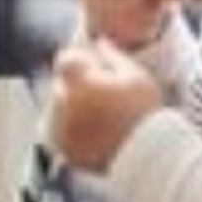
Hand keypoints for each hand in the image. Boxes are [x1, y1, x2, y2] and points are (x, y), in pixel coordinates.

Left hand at [47, 38, 166, 173]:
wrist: (144, 158)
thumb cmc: (144, 113)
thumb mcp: (136, 76)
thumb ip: (113, 56)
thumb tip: (100, 43)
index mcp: (79, 81)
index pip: (65, 59)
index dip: (80, 61)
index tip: (94, 69)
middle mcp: (62, 103)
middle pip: (61, 84)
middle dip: (77, 86)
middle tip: (103, 97)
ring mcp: (59, 128)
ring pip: (57, 109)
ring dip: (71, 108)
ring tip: (100, 118)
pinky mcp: (61, 149)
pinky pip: (58, 133)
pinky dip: (70, 131)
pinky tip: (93, 133)